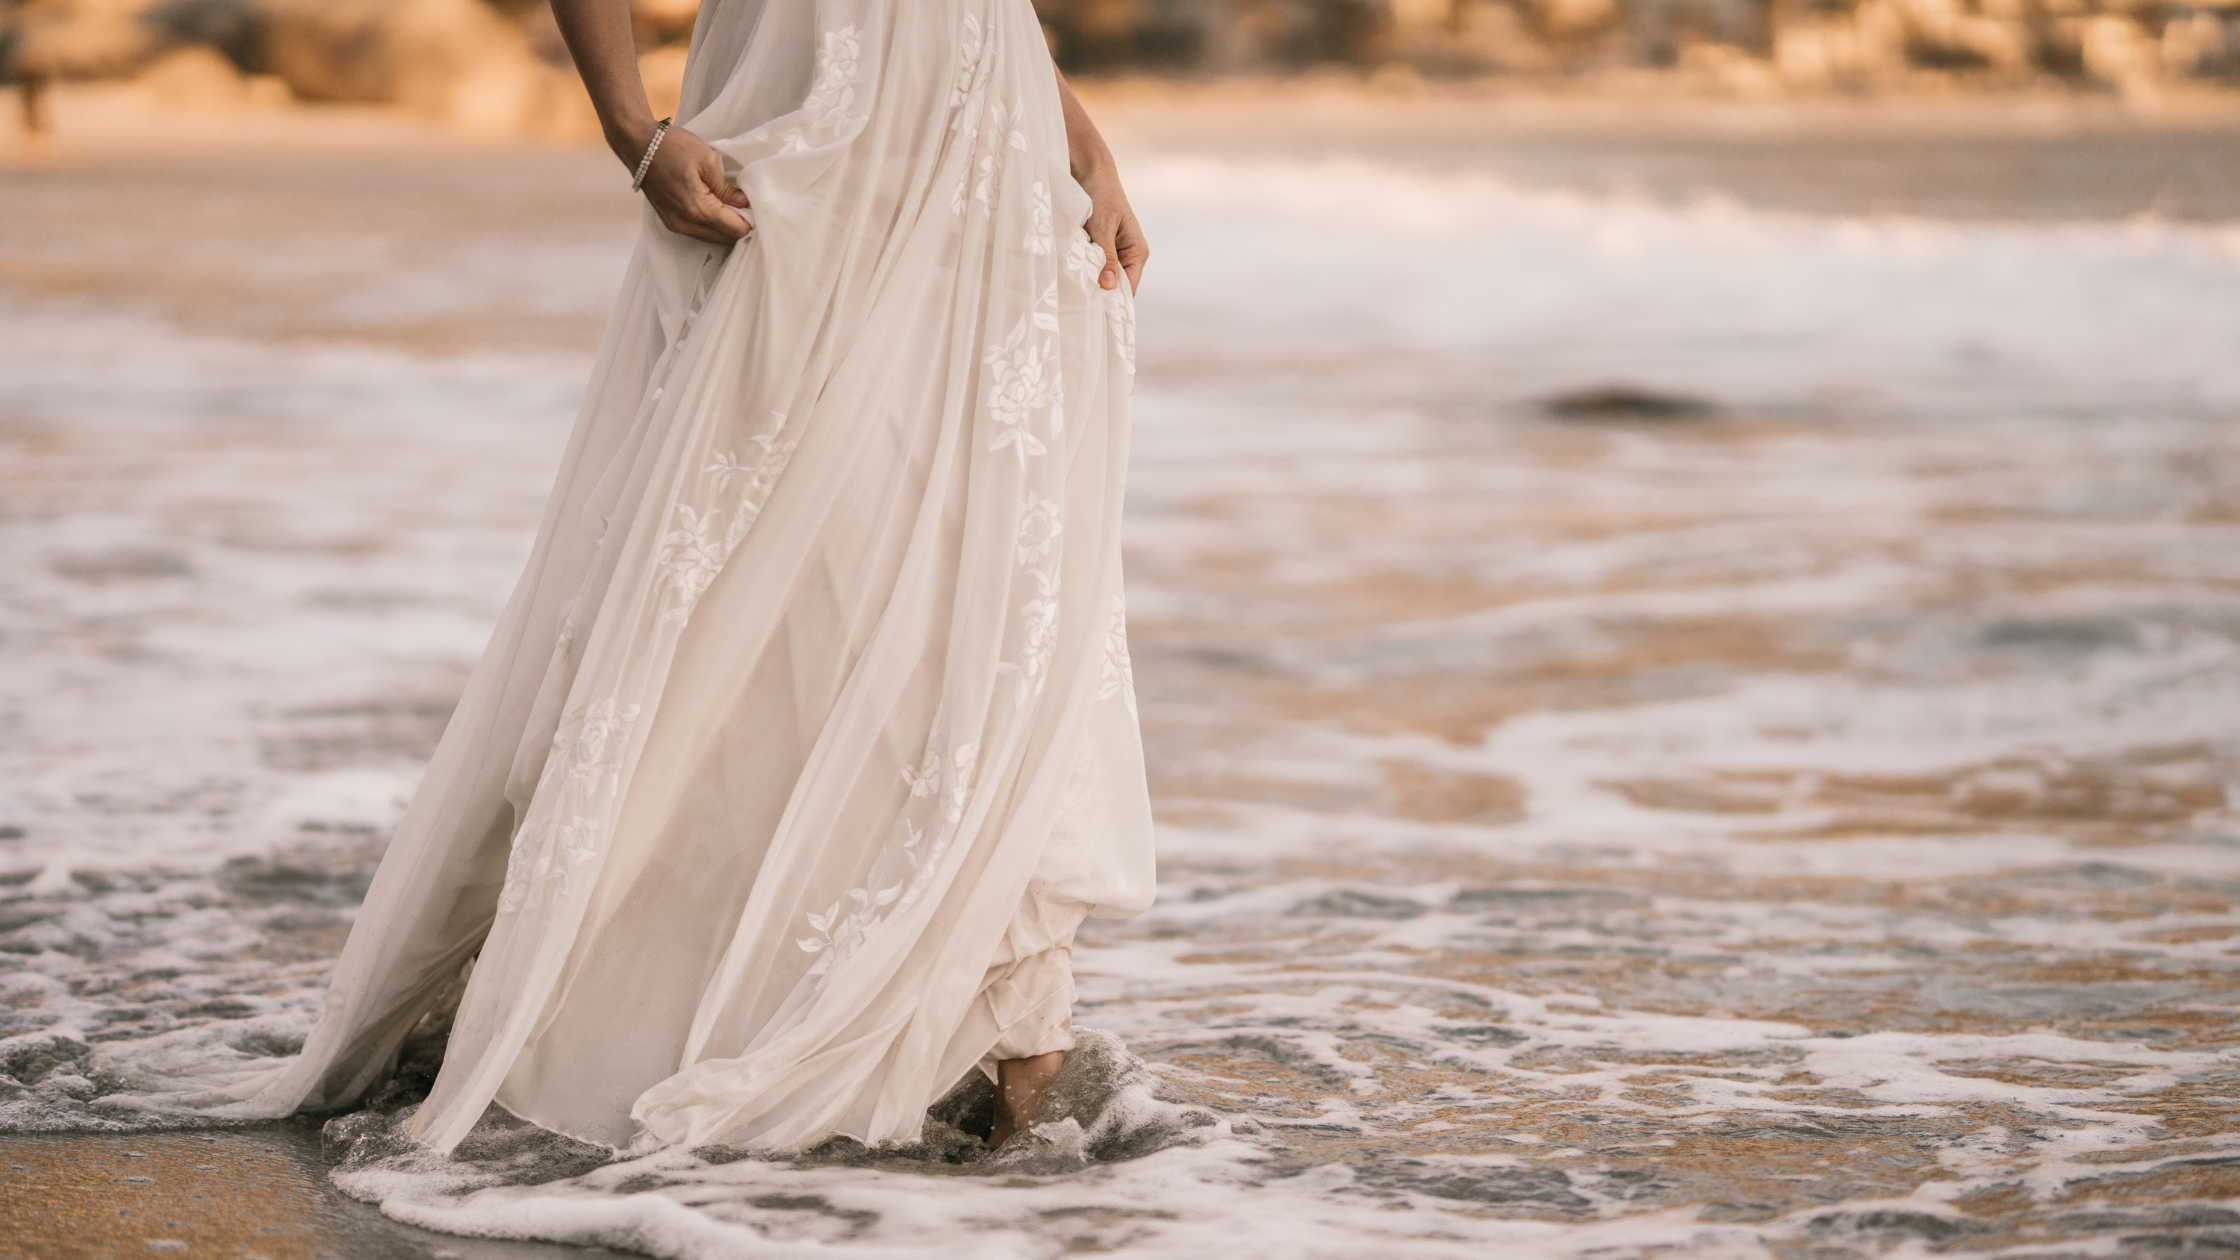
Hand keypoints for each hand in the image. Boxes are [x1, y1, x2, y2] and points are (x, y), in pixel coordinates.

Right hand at [638, 125, 751, 245]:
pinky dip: (711, 225)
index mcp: (699, 210)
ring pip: (712, 238)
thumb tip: (744, 203)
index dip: (751, 220)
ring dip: (726, 227)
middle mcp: (686, 224)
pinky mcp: (669, 221)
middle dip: (740, 226)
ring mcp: (675, 225)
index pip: (736, 230)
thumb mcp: (707, 160)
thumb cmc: (671, 146)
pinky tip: (717, 208)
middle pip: (725, 239)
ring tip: (733, 206)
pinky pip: (698, 232)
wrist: (637, 143)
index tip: (757, 206)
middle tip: (748, 206)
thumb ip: (726, 187)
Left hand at [1079, 167, 1147, 294]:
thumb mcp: (1102, 228)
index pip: (1129, 289)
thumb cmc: (1101, 196)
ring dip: (1091, 280)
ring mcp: (1116, 252)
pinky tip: (1073, 273)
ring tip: (1075, 288)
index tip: (1094, 310)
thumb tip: (1109, 287)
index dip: (1114, 301)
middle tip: (1079, 302)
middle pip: (1117, 286)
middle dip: (1100, 292)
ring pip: (1104, 277)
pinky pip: (1096, 266)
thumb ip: (1106, 258)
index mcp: (1137, 252)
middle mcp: (1130, 255)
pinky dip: (1086, 269)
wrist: (1092, 172)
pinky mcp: (1103, 247)